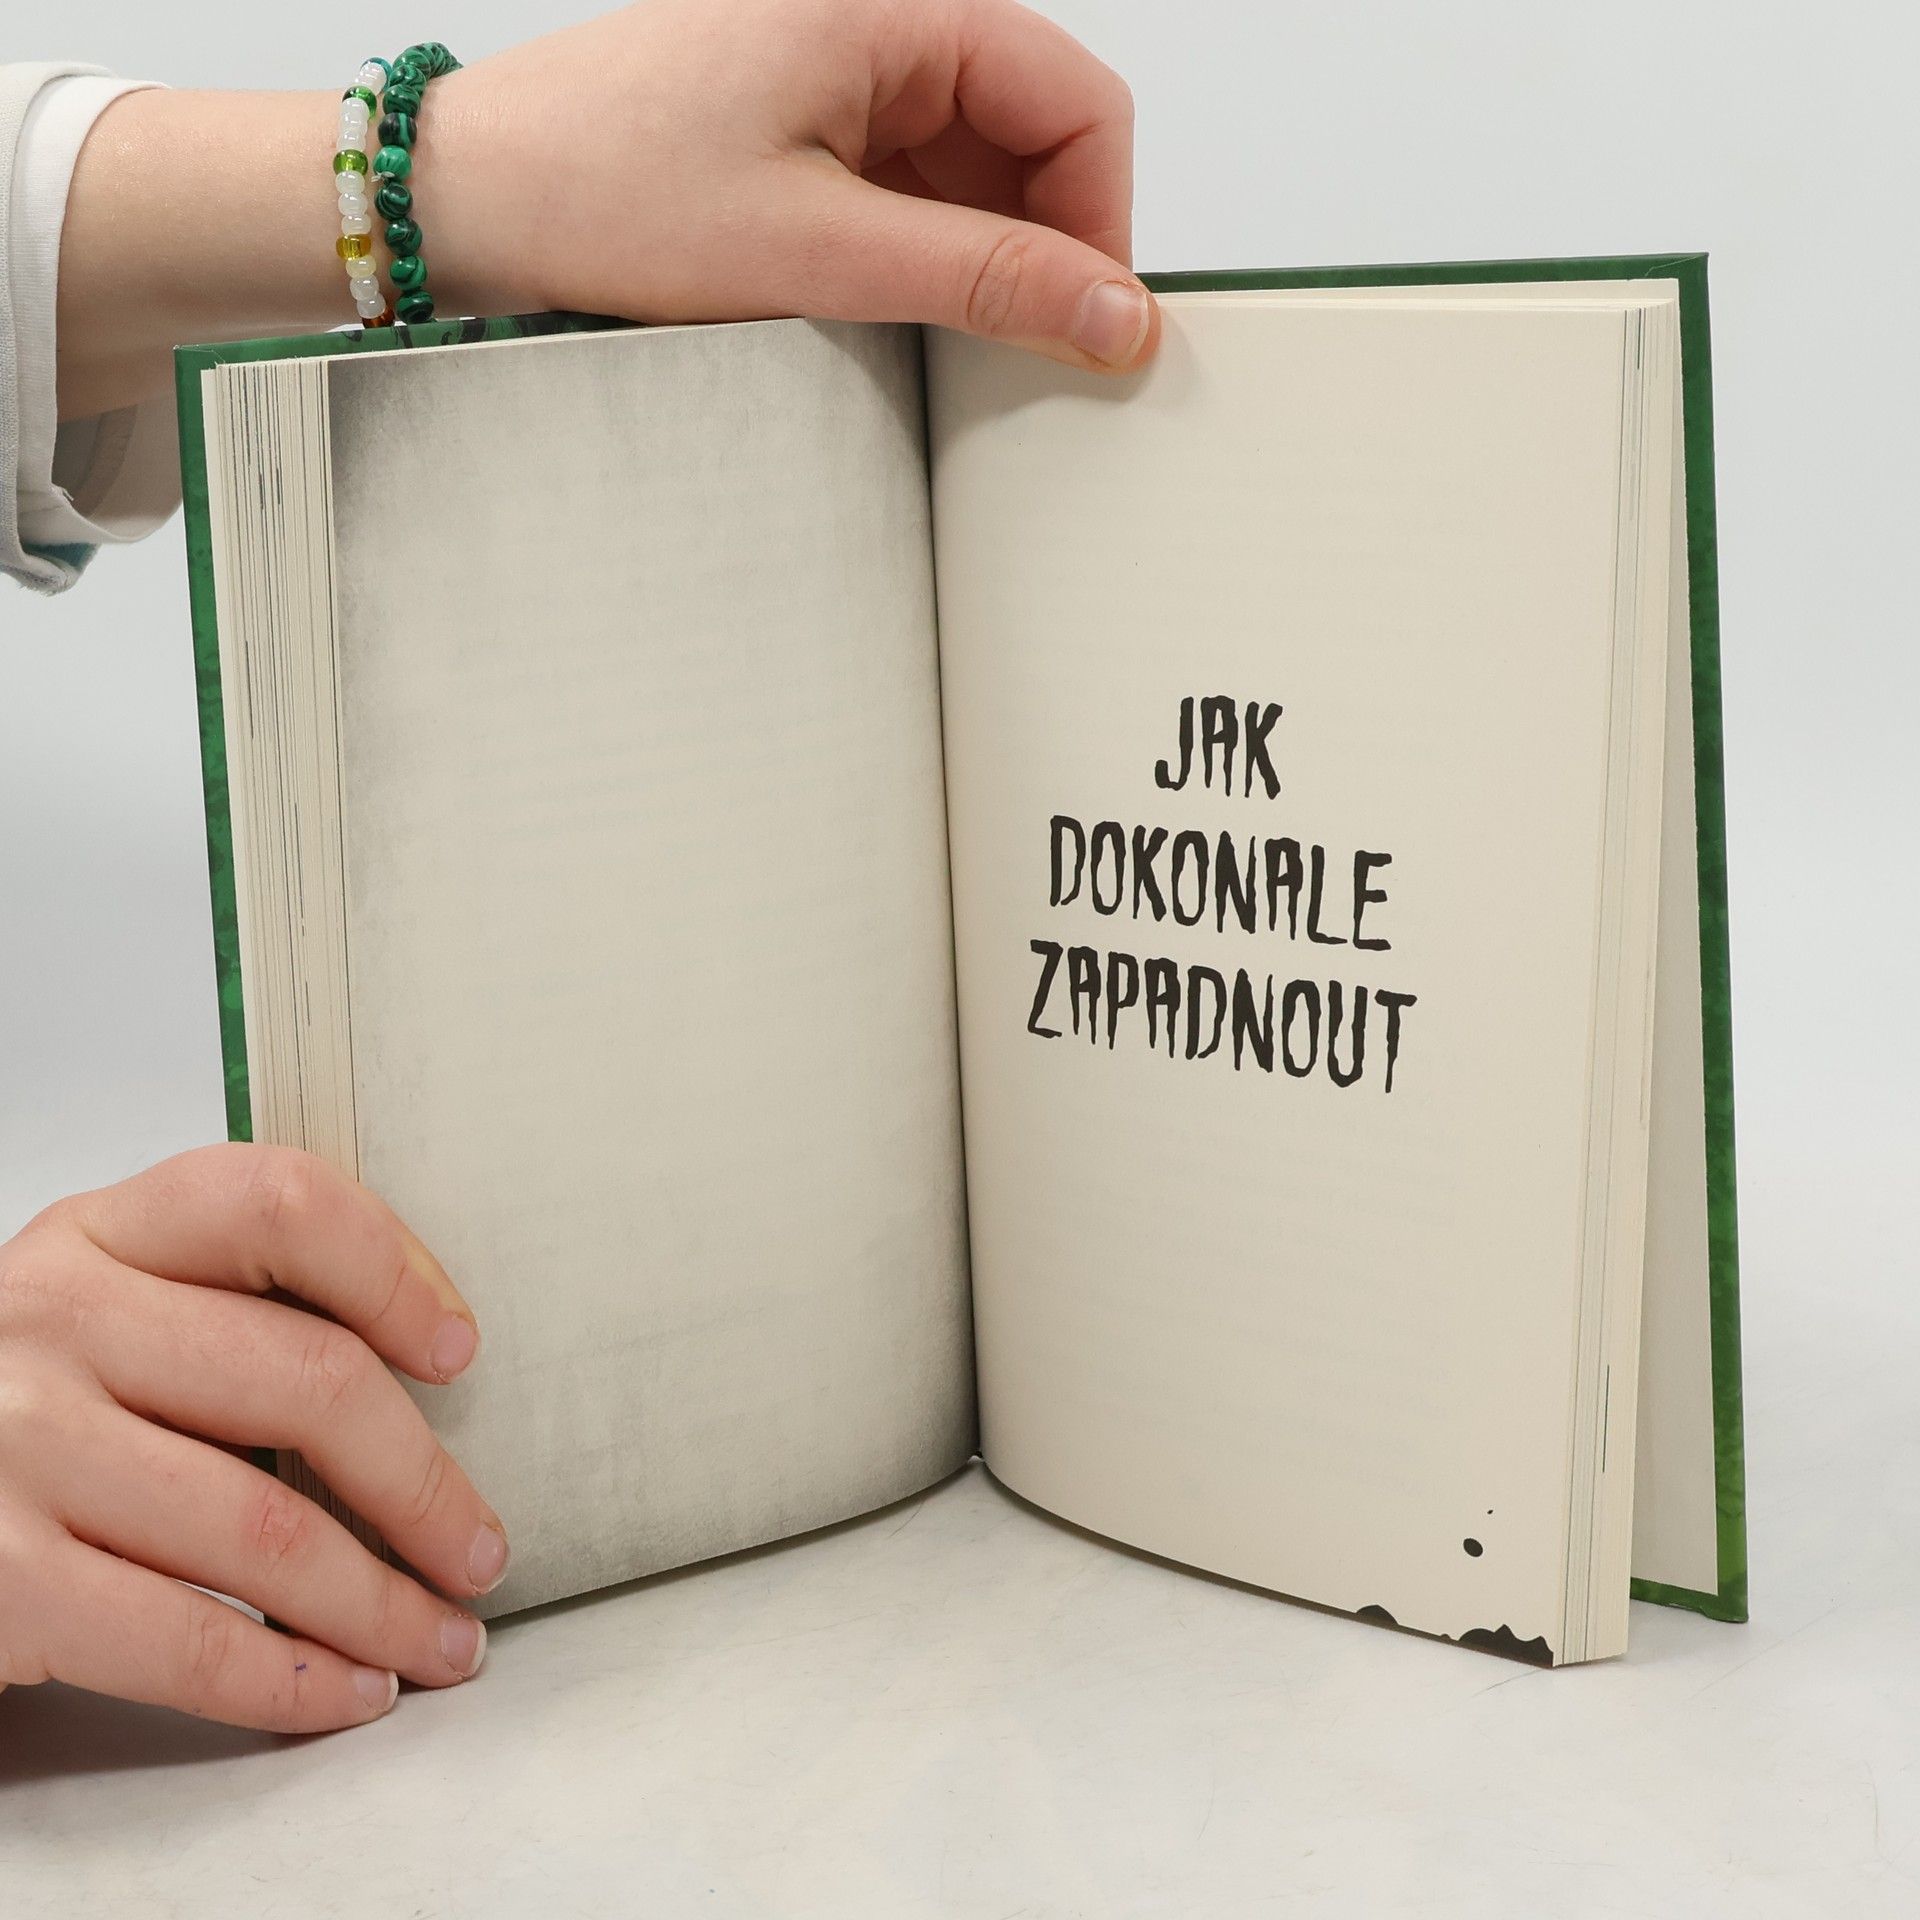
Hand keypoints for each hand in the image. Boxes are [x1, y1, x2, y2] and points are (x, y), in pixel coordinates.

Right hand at [0, 1145, 505, 1732]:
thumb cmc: (19, 1404)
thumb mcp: (99, 1311)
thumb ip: (223, 1308)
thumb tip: (425, 1372)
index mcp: (100, 1235)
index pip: (280, 1206)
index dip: (393, 1273)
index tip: (459, 1352)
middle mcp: (56, 1322)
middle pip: (307, 1382)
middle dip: (424, 1486)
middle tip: (480, 1550)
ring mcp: (18, 1449)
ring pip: (266, 1529)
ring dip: (382, 1605)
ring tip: (443, 1642)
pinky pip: (186, 1642)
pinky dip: (293, 1682)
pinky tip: (350, 1692)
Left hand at [56, 0, 1155, 418]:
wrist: (471, 199)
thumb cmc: (601, 187)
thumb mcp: (816, 249)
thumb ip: (981, 278)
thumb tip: (1112, 311)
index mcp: (890, 8)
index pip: (1076, 100)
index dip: (1104, 219)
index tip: (1094, 325)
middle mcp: (877, 28)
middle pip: (1037, 135)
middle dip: (1047, 246)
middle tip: (1023, 351)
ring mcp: (844, 80)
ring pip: (979, 173)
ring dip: (982, 261)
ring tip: (931, 336)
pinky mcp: (811, 132)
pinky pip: (915, 192)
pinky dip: (926, 259)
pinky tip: (890, 314)